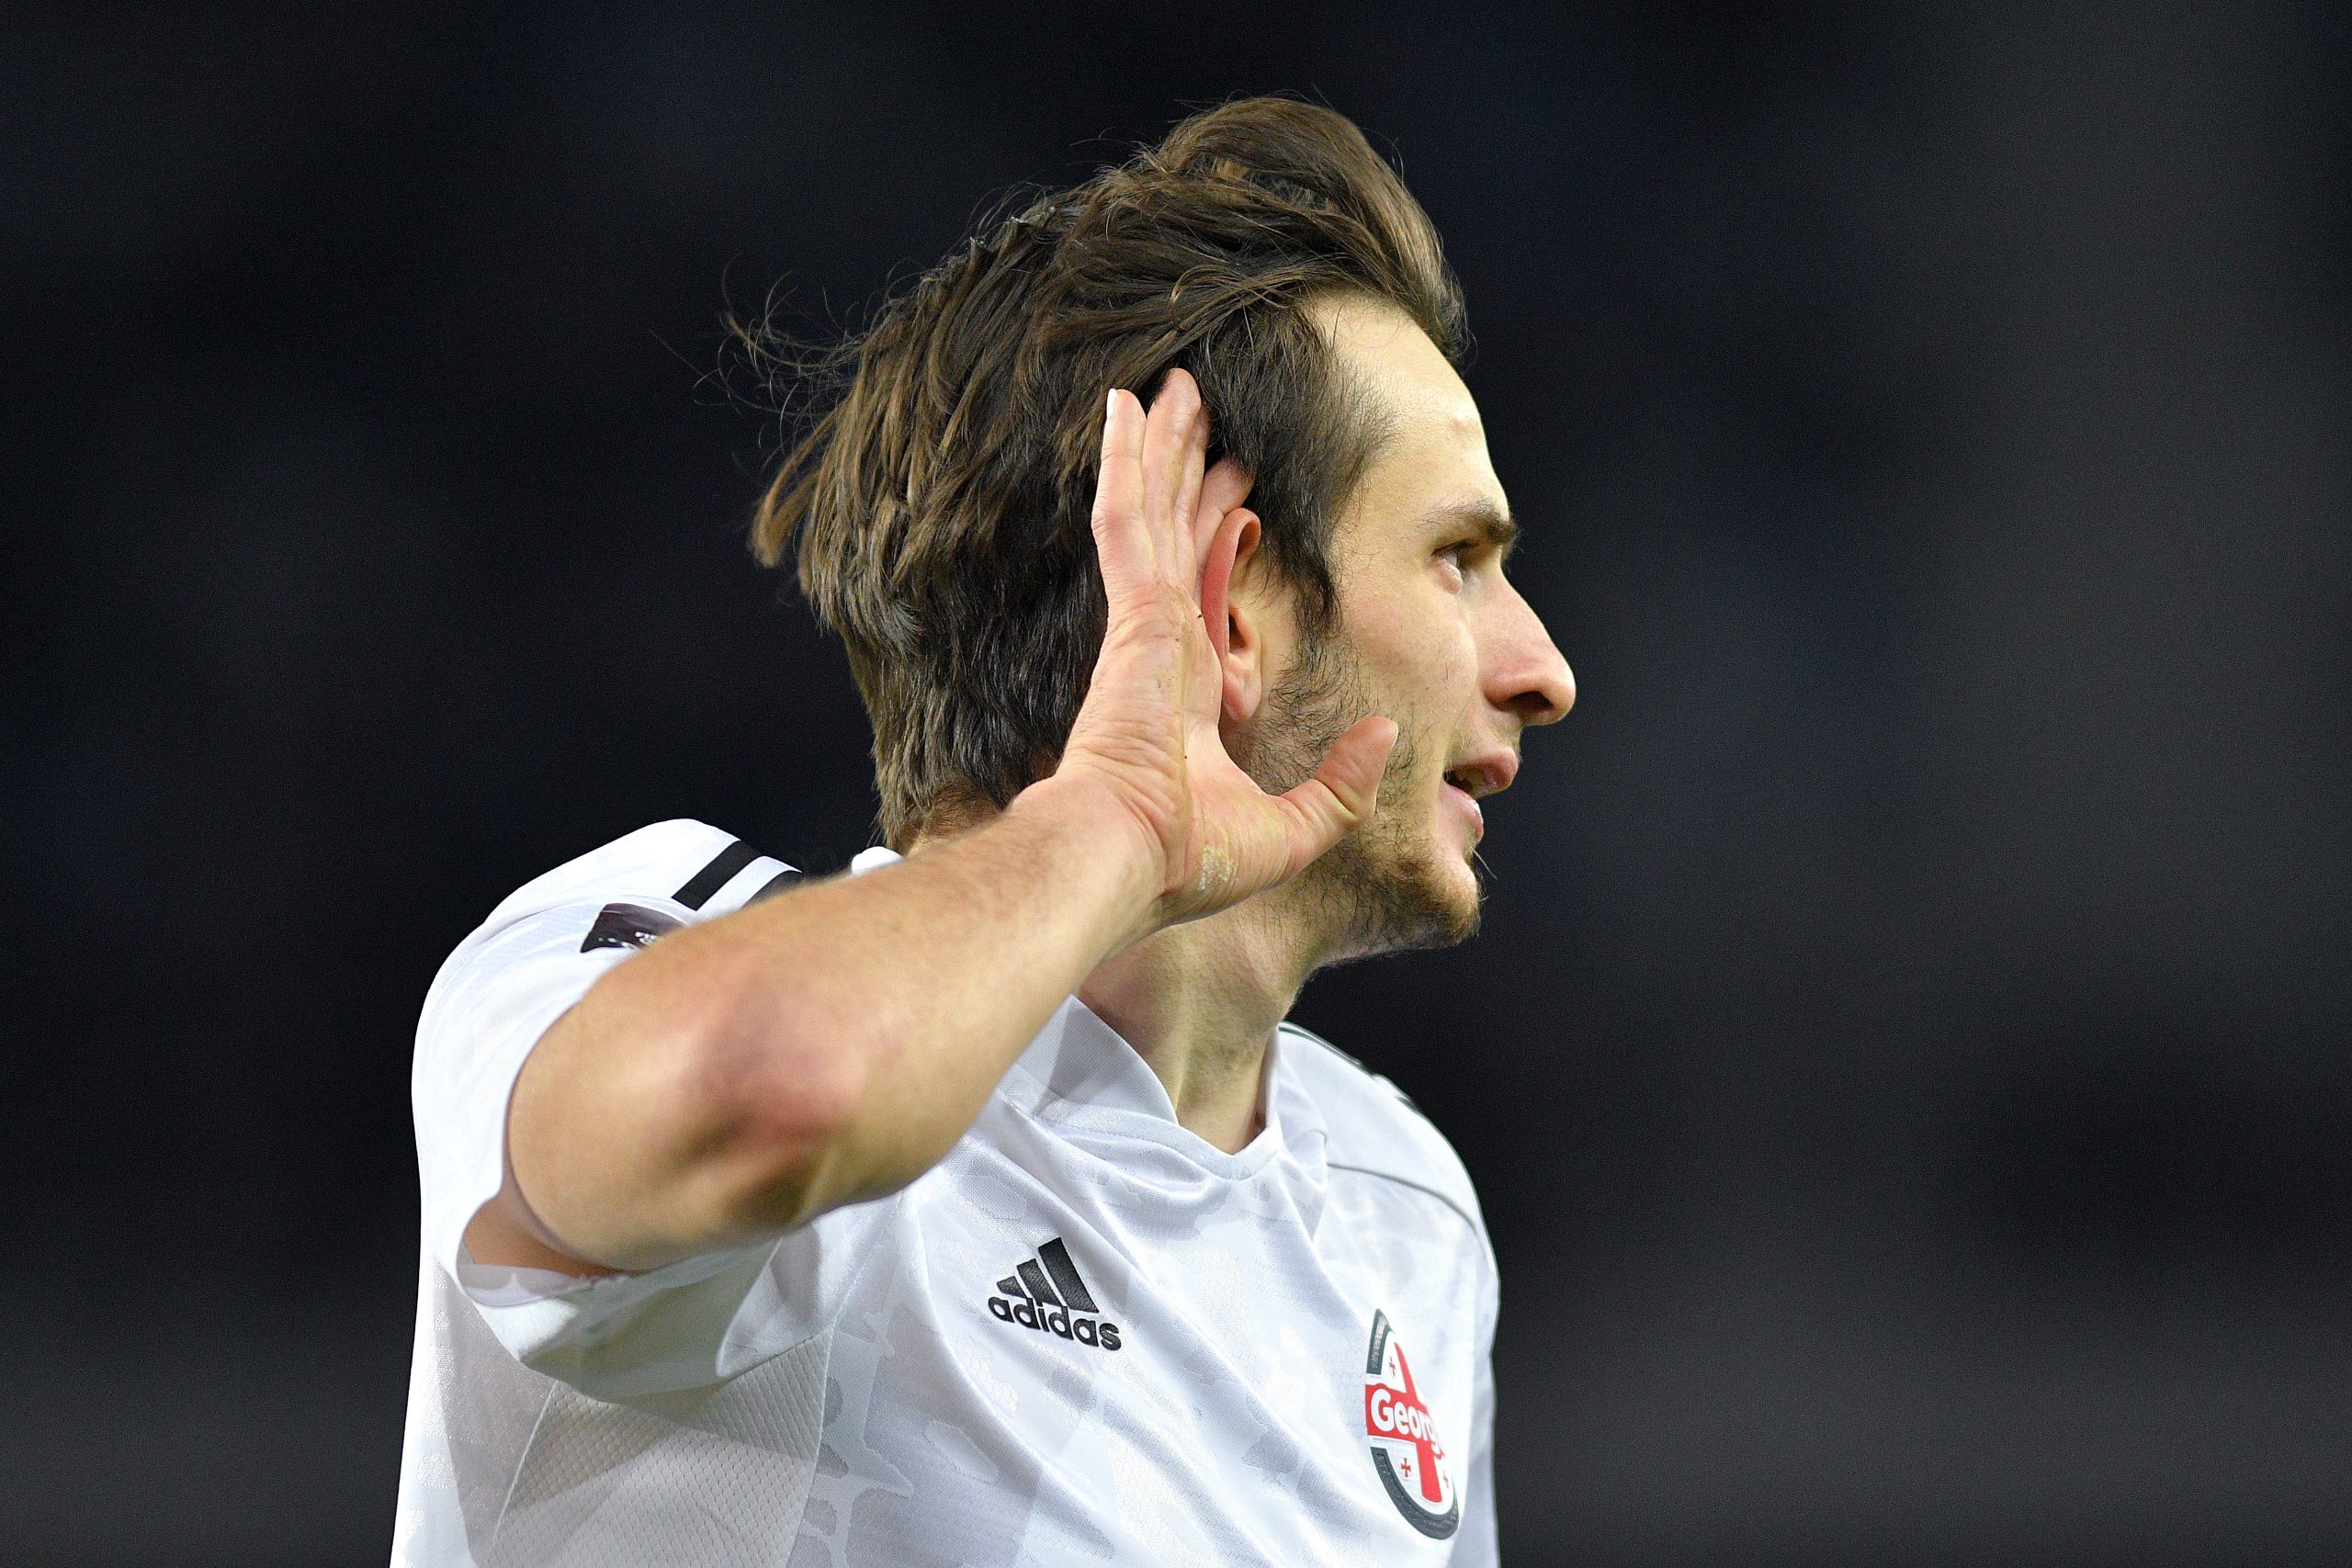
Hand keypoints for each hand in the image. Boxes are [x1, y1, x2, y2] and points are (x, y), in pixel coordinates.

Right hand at [1042, 369, 1396, 935]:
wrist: (1132, 864)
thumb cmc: (1193, 863)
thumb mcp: (1299, 828)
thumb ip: (1343, 783)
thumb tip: (1390, 735)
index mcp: (1188, 689)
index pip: (1205, 586)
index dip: (1220, 528)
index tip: (1241, 484)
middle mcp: (1161, 646)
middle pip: (1177, 531)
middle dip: (1188, 466)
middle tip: (1197, 408)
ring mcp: (1143, 624)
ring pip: (1156, 508)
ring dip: (1164, 444)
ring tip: (1174, 385)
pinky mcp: (1133, 613)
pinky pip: (1128, 518)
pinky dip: (1127, 461)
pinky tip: (1127, 407)